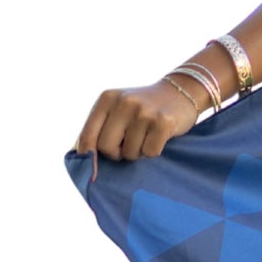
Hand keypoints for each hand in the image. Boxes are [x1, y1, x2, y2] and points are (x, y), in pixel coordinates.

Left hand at [73, 77, 203, 164]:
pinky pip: (149, 152)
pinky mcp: (163, 122)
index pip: (88, 135)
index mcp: (107, 98)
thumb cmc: (142, 108)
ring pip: (129, 153)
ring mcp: (144, 111)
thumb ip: (98, 129)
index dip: (88, 156)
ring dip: (137, 152)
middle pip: (106, 147)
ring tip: (145, 137)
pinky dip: (153, 151)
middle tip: (127, 145)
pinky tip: (158, 137)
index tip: (91, 170)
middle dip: (116, 153)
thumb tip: (81, 159)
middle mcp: (124, 102)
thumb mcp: (117, 109)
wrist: (181, 91)